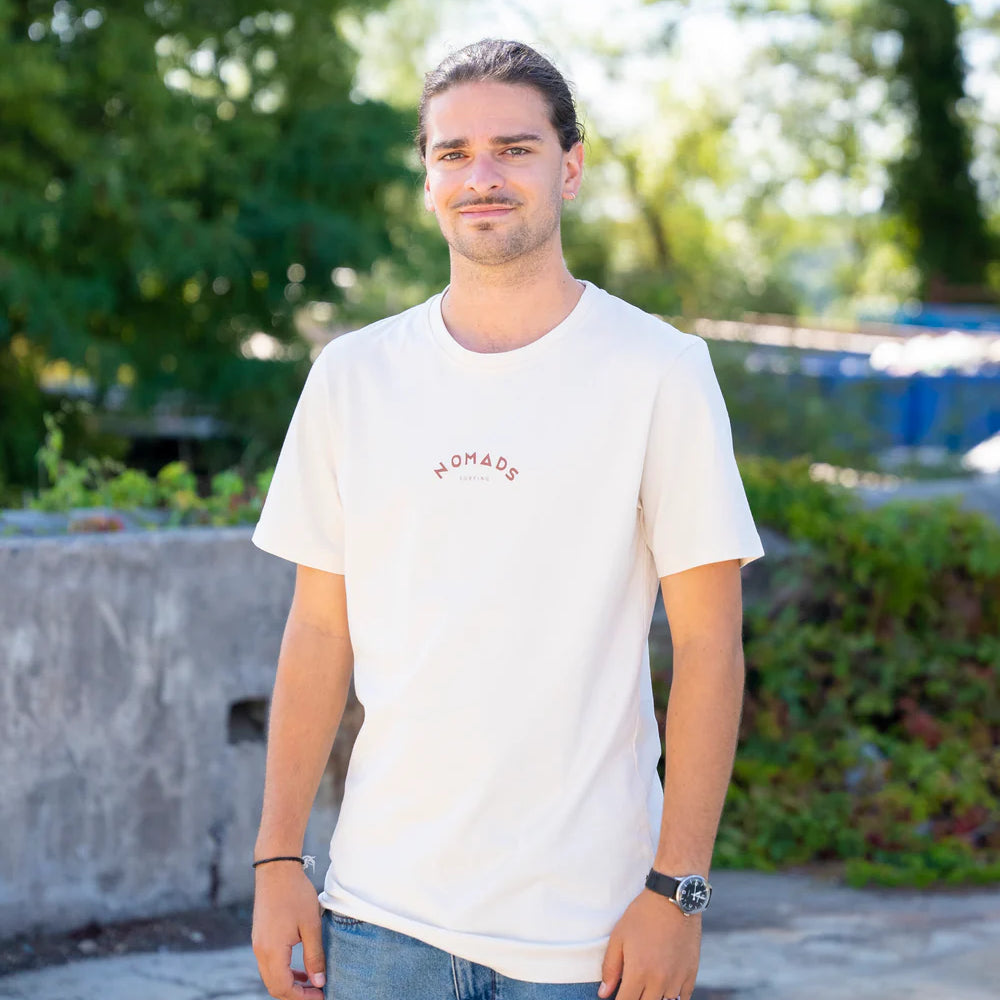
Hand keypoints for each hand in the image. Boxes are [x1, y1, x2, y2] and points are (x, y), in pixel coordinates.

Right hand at [251, 863, 326, 998]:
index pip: (283, 988)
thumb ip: (314, 956)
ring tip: (312, 983)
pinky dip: (284, 972)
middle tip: (317, 993)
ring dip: (290, 984)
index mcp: (272, 951)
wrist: (276, 869)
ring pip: (271, 977)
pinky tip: (300, 969)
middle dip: (296, 995)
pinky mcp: (260, 938)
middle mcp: (260, 951)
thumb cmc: (295, 894)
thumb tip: (319, 982)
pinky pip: (269, 964)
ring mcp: (258, 944)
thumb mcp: (311, 925)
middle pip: (274, 987)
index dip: (302, 997)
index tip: (321, 996)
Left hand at [598, 889, 700, 999]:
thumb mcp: (619, 936)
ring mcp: (677, 978)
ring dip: (655, 997)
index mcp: (638, 972)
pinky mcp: (691, 973)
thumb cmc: (642, 915)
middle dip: (636, 998)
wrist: (673, 898)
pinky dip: (674, 996)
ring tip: (648, 984)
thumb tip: (604, 993)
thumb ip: (610, 967)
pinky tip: (666, 986)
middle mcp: (659, 981)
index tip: (617, 995)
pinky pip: (684, 997)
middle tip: (632, 987)